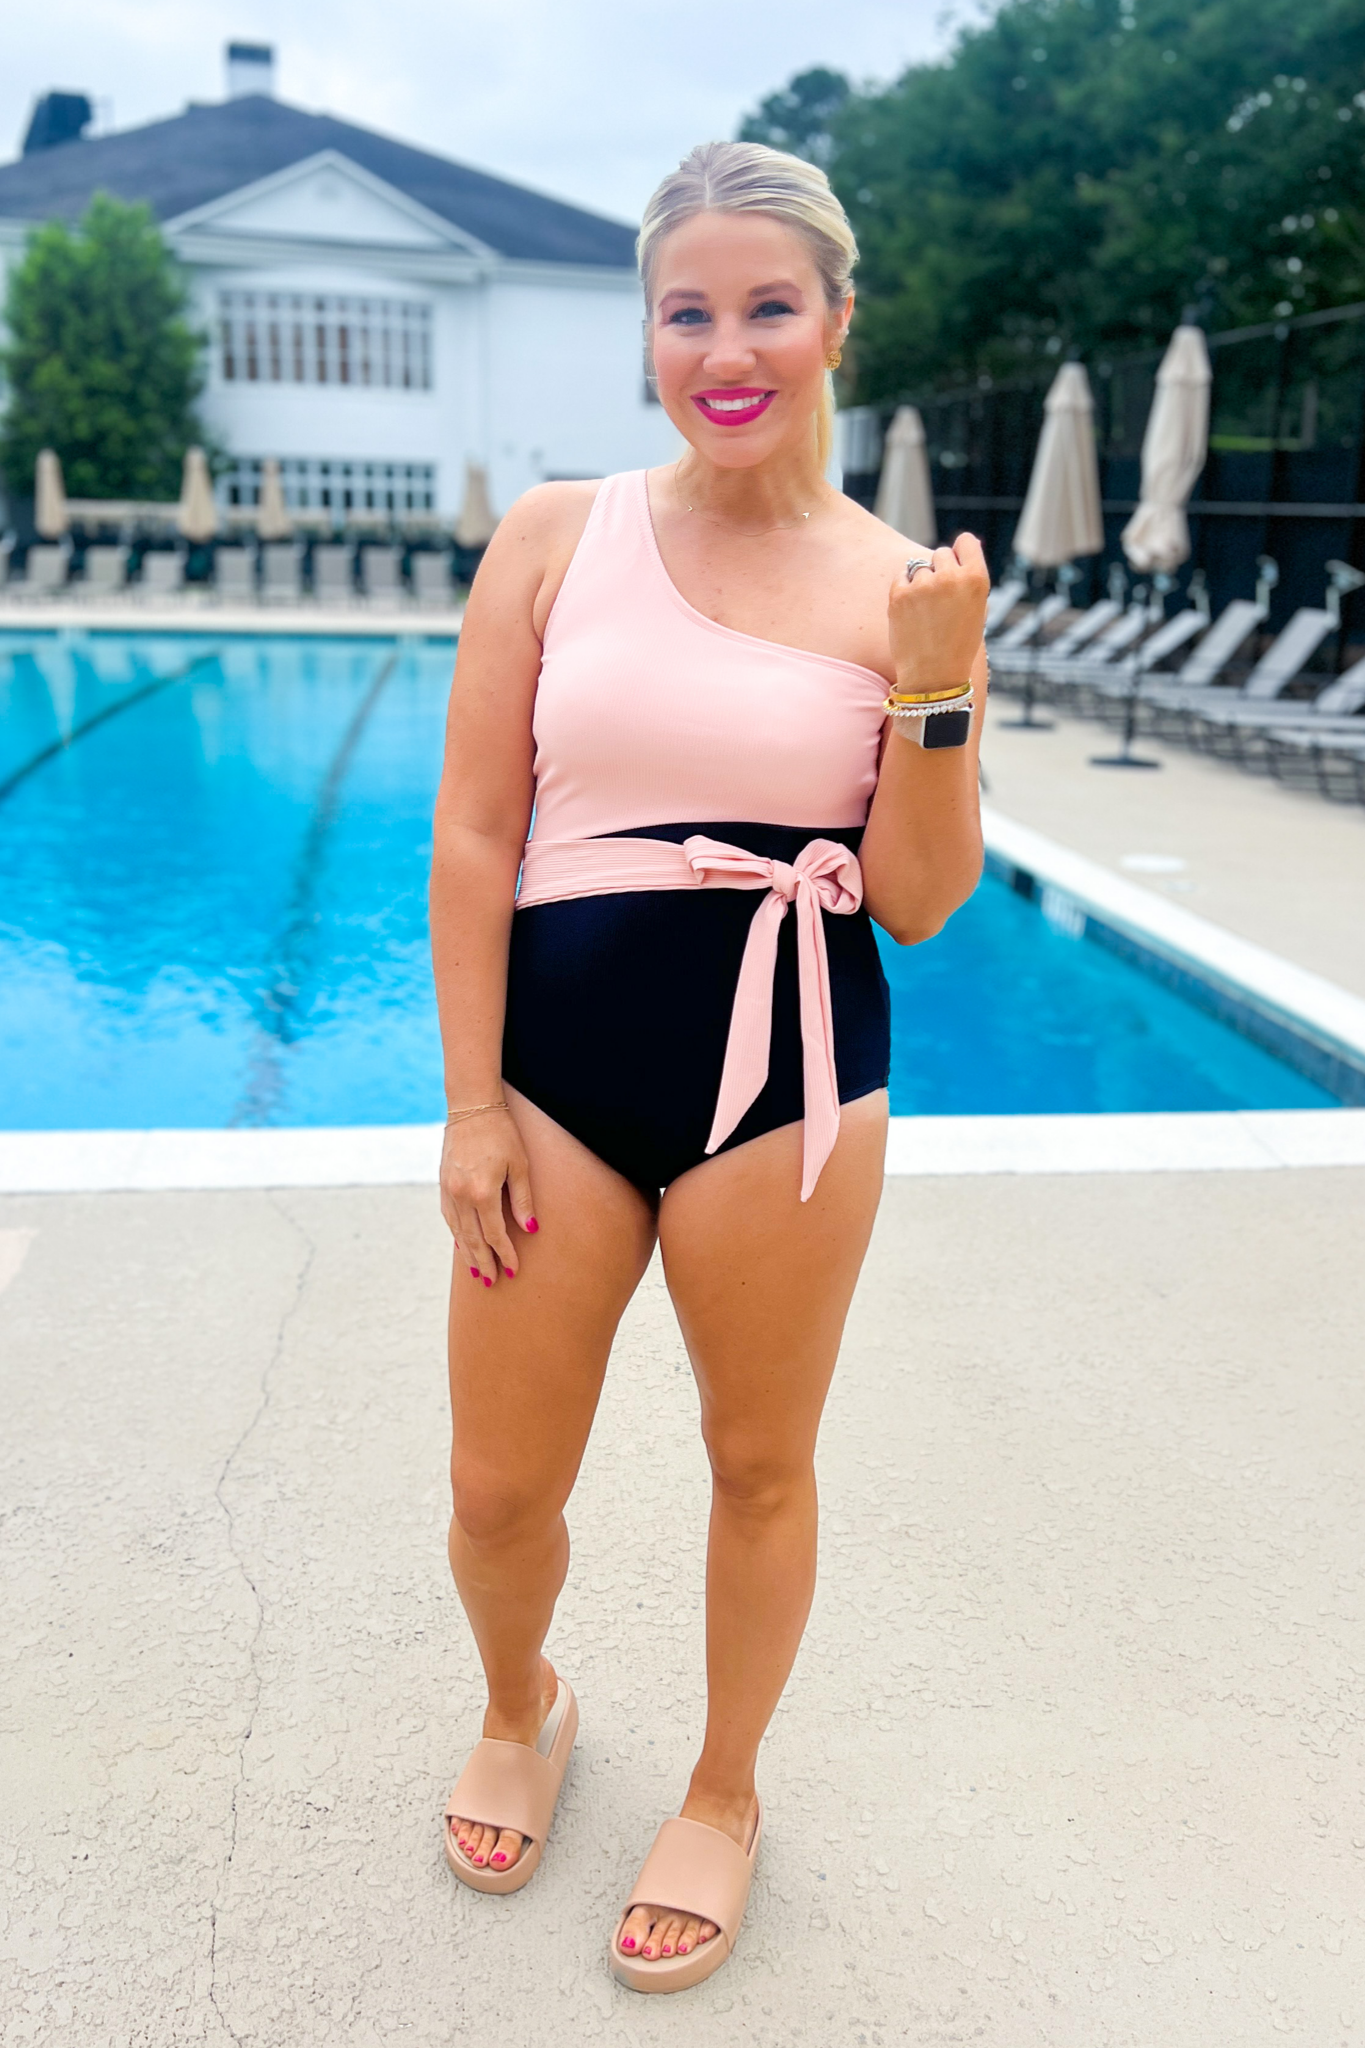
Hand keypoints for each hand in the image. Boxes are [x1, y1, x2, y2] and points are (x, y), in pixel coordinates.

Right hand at [439, 1106, 536, 1287]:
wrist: (471, 1107)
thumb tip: (529, 1229)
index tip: (513, 1269)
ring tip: (478, 1271)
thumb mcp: (520, 1165)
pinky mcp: (443, 1184)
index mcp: (483, 1192)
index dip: (505, 1254)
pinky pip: (449, 1217)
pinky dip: (457, 1234)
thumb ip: (523, 1200)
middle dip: (485, 1262)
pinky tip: (463, 1245)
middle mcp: (461, 1195)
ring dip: (469, 1253)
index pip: (495, 1234)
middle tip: (492, 1282)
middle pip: (473, 1239)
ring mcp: (449, 1190)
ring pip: (458, 1231)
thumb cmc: (502, 1133)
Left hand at [887, 533, 989, 694]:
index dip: (960, 551)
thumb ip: (970, 577)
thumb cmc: (959, 645)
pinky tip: (912, 613)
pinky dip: (904, 590)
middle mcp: (950, 577)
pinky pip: (901, 578)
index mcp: (976, 579)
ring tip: (926, 612)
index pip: (966, 542)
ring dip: (921, 582)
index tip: (956, 564)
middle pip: (941, 553)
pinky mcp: (899, 594)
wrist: (934, 677)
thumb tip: (963, 544)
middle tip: (940, 600)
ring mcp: (923, 585)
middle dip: (939, 570)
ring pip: (919, 567)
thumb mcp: (977, 609)